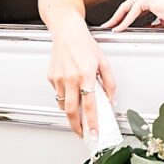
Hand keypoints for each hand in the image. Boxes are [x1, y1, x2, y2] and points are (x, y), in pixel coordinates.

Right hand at [46, 11, 116, 138]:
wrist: (67, 31)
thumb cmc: (85, 44)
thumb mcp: (104, 62)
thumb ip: (109, 83)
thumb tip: (111, 99)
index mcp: (86, 74)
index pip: (89, 105)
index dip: (92, 122)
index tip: (95, 133)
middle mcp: (70, 77)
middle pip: (71, 111)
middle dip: (76, 126)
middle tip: (83, 133)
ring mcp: (58, 78)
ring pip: (63, 104)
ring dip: (71, 112)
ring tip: (78, 114)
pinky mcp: (51, 77)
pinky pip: (58, 94)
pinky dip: (65, 97)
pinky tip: (71, 92)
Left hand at [100, 0, 163, 31]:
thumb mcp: (161, 22)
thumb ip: (152, 24)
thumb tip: (146, 29)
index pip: (130, 8)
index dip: (121, 17)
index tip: (115, 25)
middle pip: (125, 7)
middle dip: (115, 18)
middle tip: (106, 26)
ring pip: (126, 9)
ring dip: (117, 20)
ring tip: (110, 28)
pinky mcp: (147, 0)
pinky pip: (132, 13)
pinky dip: (125, 22)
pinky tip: (119, 28)